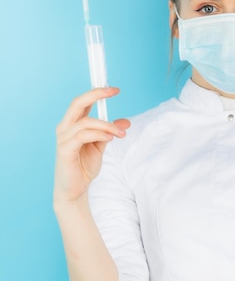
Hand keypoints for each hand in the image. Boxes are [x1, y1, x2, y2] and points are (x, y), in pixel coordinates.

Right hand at [54, 87, 129, 203]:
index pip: (82, 102)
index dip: (97, 93)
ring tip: (120, 134)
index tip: (115, 89)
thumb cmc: (84, 167)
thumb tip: (126, 122)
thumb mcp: (101, 146)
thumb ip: (110, 132)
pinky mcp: (64, 150)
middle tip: (114, 92)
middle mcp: (64, 128)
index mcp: (72, 124)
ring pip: (85, 122)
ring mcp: (63, 138)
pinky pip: (82, 136)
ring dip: (106, 125)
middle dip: (96, 94)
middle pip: (77, 103)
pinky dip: (98, 134)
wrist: (75, 190)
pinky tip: (110, 138)